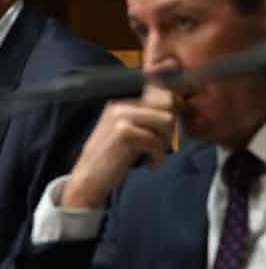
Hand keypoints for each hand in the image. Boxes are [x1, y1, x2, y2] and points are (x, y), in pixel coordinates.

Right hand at [62, 86, 180, 208]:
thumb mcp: (128, 127)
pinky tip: (149, 165)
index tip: (167, 129)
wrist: (90, 177)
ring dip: (166, 142)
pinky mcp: (124, 133)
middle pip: (168, 102)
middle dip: (171, 126)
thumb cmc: (114, 155)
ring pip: (167, 120)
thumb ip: (147, 113)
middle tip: (161, 144)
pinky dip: (158, 158)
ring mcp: (121, 116)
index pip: (161, 91)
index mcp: (122, 98)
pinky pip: (157, 141)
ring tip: (154, 155)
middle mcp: (120, 102)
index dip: (173, 109)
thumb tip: (178, 102)